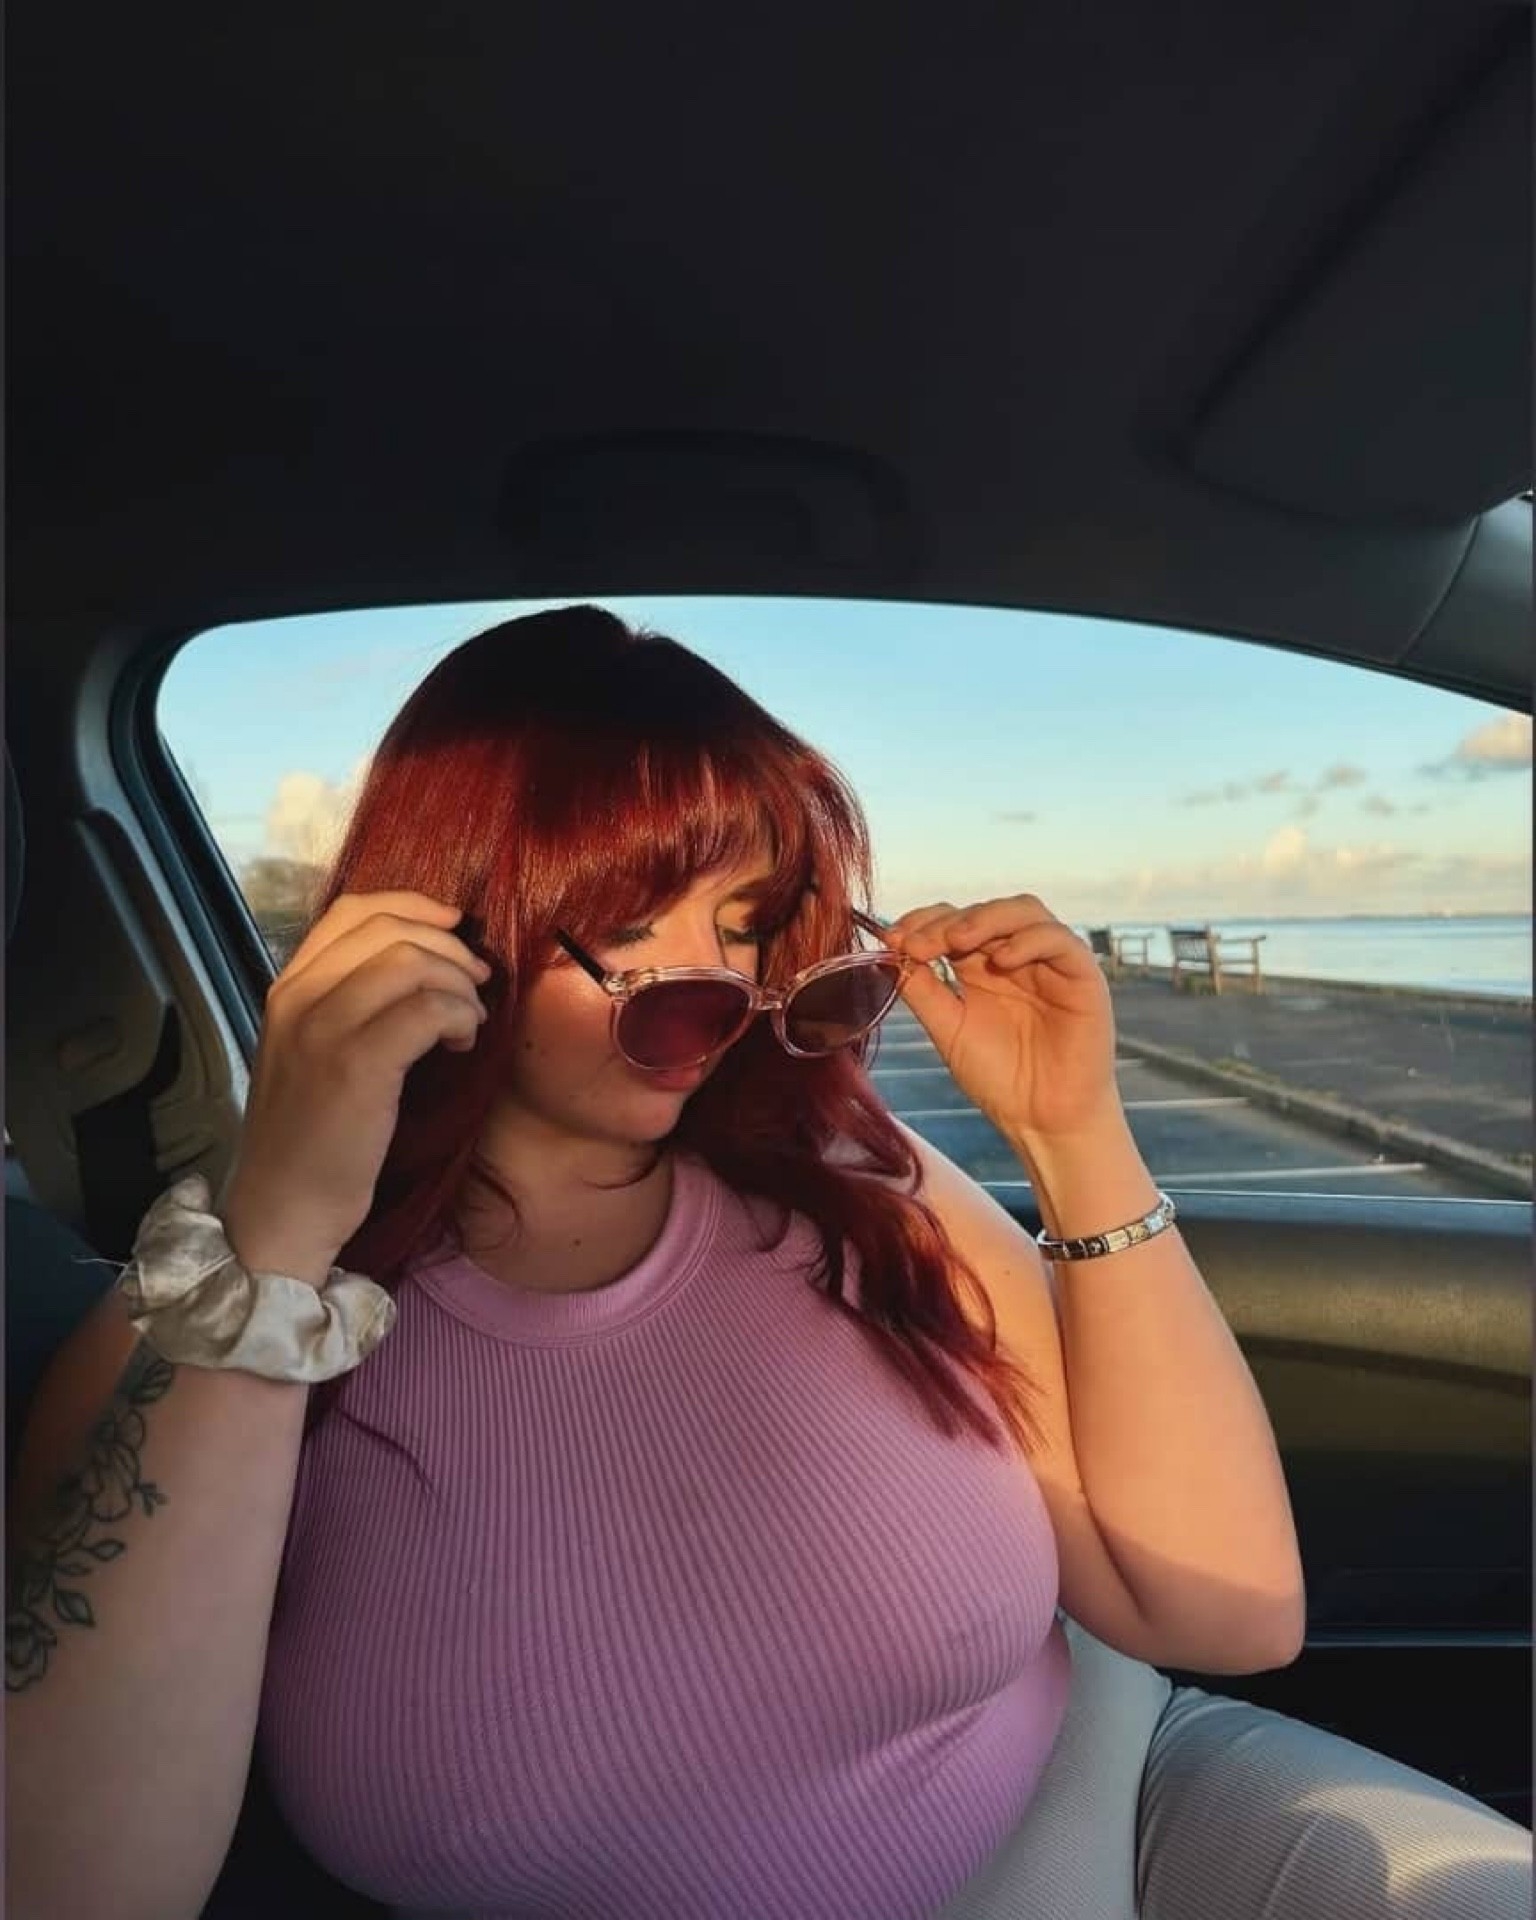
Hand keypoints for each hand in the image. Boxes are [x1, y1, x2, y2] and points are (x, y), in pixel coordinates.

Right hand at [219, 892, 492, 1284]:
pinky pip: (426, 1009)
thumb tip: (420, 964)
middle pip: (388, 928)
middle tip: (476, 984)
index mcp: (288, 988)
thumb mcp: (313, 1052)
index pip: (352, 910)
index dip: (414, 906)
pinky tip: (462, 1045)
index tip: (454, 929)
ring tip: (468, 1023)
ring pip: (410, 961)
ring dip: (458, 985)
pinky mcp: (356, 1066)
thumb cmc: (308, 1137)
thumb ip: (347, 1002)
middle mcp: (299, 997)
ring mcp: (323, 1029)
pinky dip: (458, 1017)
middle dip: (448, 947)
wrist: (280, 1208)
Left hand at [881, 894, 1118, 1140]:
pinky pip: (1059, 940)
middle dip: (945, 922)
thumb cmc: (1000, 1080)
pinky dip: (1028, 941)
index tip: (893, 938)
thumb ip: (922, 991)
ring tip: (955, 941)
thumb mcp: (949, 1030)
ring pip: (1023, 912)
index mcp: (982, 967)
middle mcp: (1016, 957)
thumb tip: (886, 955)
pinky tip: (1001, 960)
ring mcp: (1050, 962)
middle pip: (983, 912)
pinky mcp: (1082, 975)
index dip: (924, 922)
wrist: (1043, 1121)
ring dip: (985, 918)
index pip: (953, 923)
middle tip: (917, 943)